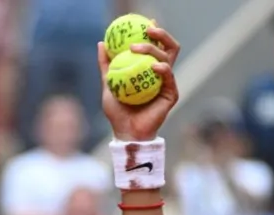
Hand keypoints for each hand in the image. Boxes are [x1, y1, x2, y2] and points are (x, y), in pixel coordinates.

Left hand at [99, 25, 180, 141]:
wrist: (125, 132)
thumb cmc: (117, 112)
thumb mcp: (107, 85)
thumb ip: (106, 65)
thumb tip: (101, 44)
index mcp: (148, 70)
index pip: (154, 46)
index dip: (153, 33)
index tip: (143, 23)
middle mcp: (161, 75)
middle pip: (168, 47)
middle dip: (161, 34)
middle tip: (148, 29)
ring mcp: (167, 84)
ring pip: (168, 58)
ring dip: (154, 49)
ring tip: (137, 47)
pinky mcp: (172, 94)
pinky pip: (169, 78)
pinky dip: (162, 69)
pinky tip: (153, 66)